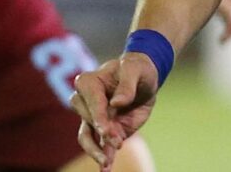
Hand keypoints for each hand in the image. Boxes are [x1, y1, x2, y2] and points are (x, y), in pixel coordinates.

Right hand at [72, 55, 158, 171]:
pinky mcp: (104, 131)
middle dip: (101, 133)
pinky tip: (106, 170)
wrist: (144, 80)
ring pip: (86, 137)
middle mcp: (85, 101)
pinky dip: (102, 158)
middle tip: (118, 142)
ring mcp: (93, 118)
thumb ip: (127, 84)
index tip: (107, 131)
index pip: (91, 102)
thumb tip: (116, 103)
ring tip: (106, 163)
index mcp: (89, 82)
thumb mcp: (135, 70)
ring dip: (95, 151)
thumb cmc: (137, 69)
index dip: (98, 117)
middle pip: (87, 121)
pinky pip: (100, 146)